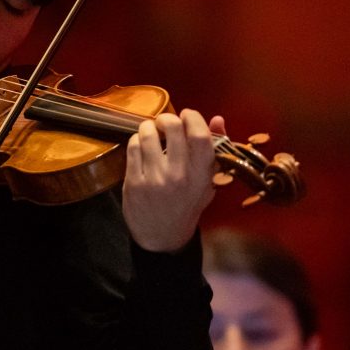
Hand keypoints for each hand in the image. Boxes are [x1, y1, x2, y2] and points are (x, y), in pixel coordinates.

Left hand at [122, 110, 224, 252]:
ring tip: (151, 133)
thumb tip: (217, 118)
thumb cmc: (187, 203)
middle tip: (165, 122)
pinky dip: (136, 140)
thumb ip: (214, 149)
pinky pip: (132, 147)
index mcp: (201, 174)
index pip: (200, 135)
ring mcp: (154, 179)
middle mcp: (179, 175)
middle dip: (167, 118)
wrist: (163, 235)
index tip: (187, 114)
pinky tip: (141, 146)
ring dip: (148, 127)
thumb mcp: (207, 181)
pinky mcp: (133, 182)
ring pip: (147, 134)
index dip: (193, 117)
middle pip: (172, 127)